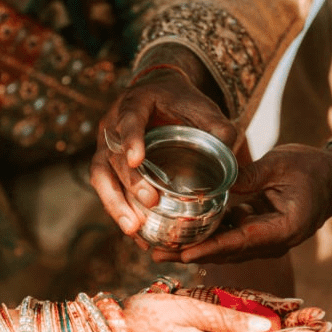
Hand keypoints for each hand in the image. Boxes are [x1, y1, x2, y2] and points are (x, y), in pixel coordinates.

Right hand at [90, 46, 236, 239]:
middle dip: (130, 181)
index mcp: (135, 103)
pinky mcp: (109, 168)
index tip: (136, 160)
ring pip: (101, 177)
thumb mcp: (203, 108)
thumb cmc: (182, 102)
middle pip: (112, 155)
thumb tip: (230, 153)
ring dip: (115, 204)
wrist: (161, 96)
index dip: (131, 139)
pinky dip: (120, 212)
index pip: (129, 119)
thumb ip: (218, 128)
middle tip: (150, 201)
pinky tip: (137, 235)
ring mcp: (106, 148)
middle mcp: (113, 125)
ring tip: (132, 229)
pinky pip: (108, 191)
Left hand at [156, 144, 331, 263]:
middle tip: (155, 253)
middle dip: (191, 253)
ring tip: (158, 246)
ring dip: (194, 247)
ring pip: (225, 247)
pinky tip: (181, 230)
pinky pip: (230, 236)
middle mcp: (273, 241)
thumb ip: (249, 176)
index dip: (211, 248)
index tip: (183, 253)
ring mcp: (266, 239)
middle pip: (227, 251)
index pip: (241, 241)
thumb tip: (216, 183)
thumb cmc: (313, 168)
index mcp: (283, 228)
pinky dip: (207, 235)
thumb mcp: (281, 163)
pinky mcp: (259, 231)